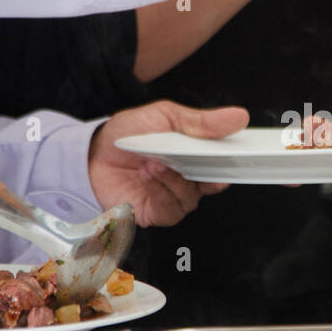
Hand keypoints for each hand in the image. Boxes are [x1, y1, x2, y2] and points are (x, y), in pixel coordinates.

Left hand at [88, 101, 249, 226]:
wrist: (92, 153)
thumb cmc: (128, 134)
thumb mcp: (166, 116)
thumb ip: (201, 122)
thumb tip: (239, 116)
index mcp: (195, 157)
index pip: (223, 165)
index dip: (232, 163)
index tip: (237, 156)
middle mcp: (187, 180)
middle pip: (211, 184)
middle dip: (207, 174)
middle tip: (197, 159)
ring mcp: (172, 198)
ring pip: (190, 198)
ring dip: (174, 180)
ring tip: (155, 162)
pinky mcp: (154, 213)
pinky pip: (169, 209)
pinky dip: (160, 192)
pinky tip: (148, 175)